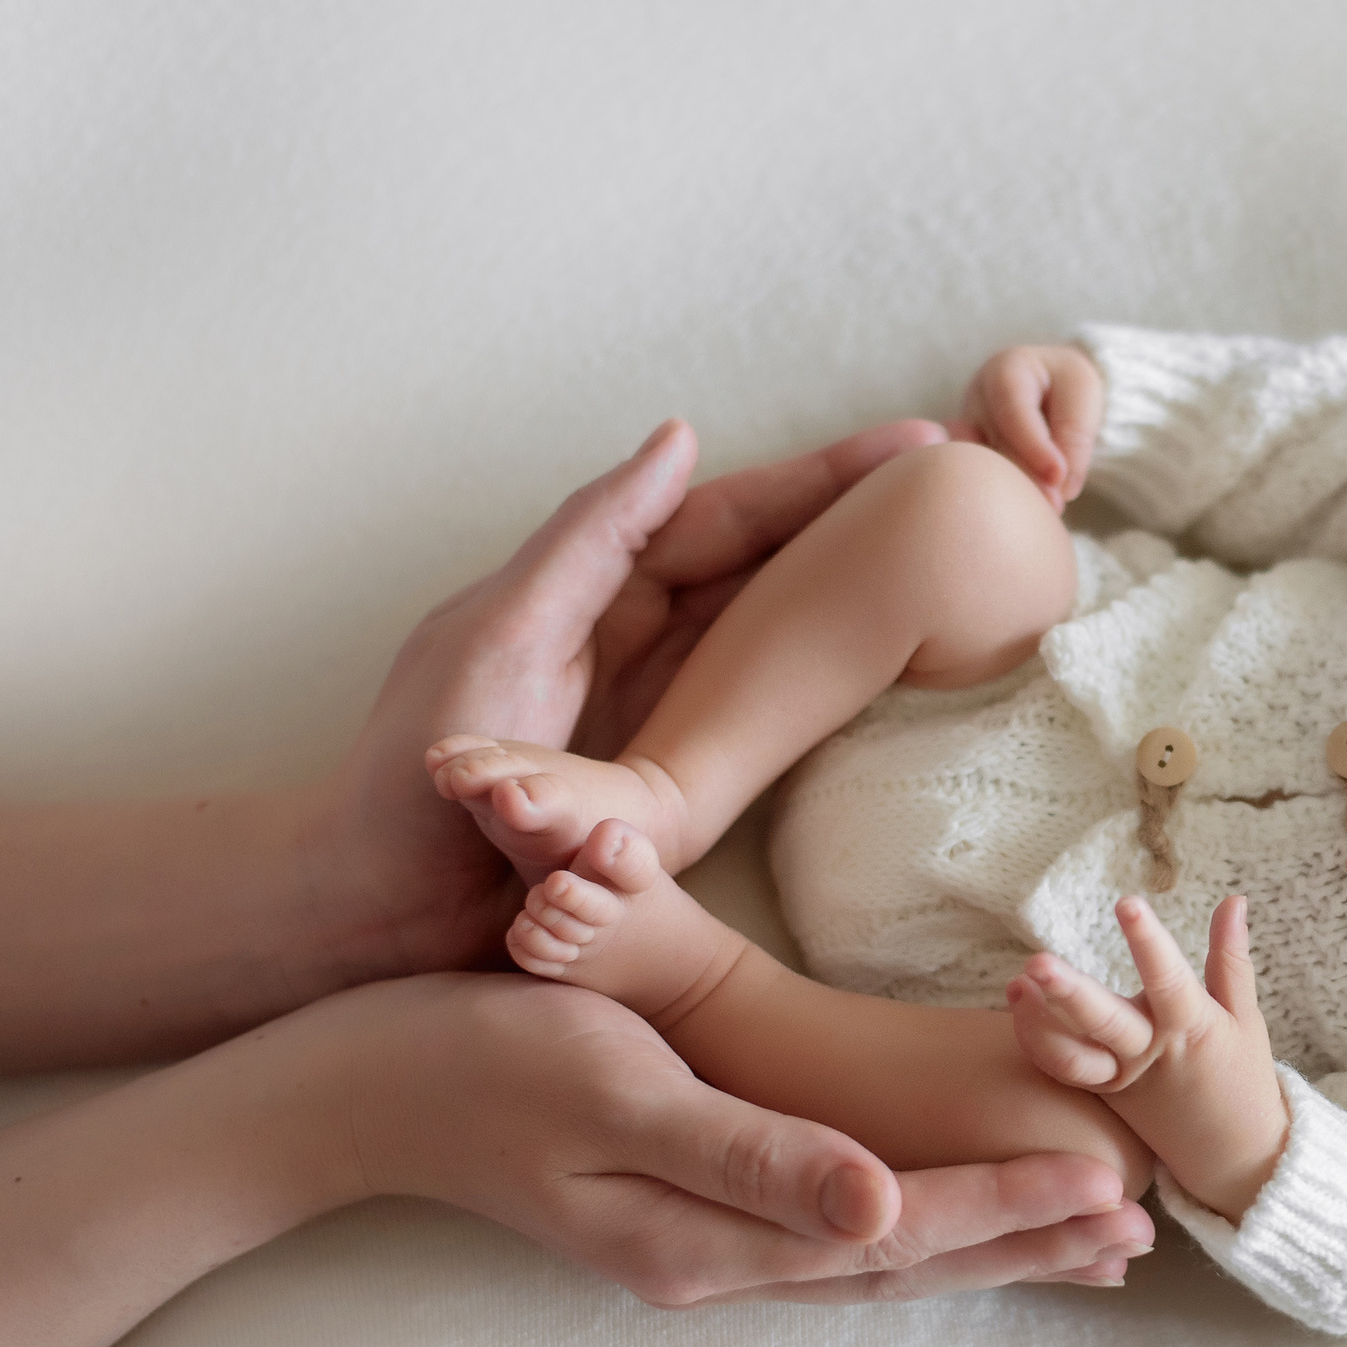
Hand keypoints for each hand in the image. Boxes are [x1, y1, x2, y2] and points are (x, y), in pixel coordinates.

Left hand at [322, 415, 948, 973]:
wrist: (373, 910)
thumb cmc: (411, 771)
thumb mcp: (502, 630)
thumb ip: (593, 537)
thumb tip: (683, 436)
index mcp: (596, 589)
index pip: (732, 513)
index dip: (825, 477)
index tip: (919, 442)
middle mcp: (633, 638)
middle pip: (771, 563)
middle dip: (863, 522)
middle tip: (972, 486)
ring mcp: (655, 711)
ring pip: (775, 633)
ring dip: (857, 593)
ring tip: (952, 565)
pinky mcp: (666, 787)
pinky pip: (759, 720)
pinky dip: (821, 681)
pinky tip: (887, 670)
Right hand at [344, 974, 1156, 1301]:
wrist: (365, 1086)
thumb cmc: (488, 1060)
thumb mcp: (622, 1092)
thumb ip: (753, 1157)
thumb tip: (882, 1208)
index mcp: (707, 1235)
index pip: (893, 1232)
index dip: (1004, 1209)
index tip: (1105, 1189)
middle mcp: (713, 1261)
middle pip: (900, 1264)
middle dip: (1020, 1246)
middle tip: (1136, 1233)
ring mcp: (695, 1246)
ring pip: (870, 1260)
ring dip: (976, 1249)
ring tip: (1075, 1243)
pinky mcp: (682, 1215)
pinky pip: (823, 1239)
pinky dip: (904, 1232)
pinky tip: (935, 1221)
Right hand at [948, 344, 1104, 511]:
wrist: (1052, 386)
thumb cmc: (1068, 385)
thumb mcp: (1083, 395)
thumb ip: (1075, 436)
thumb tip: (1062, 487)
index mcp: (1005, 370)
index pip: (1012, 408)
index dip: (1034, 445)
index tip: (1058, 476)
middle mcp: (977, 397)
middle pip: (995, 442)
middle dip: (1027, 475)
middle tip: (1056, 504)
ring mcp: (967, 427)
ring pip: (983, 465)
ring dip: (1014, 489)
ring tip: (1045, 508)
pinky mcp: (968, 454)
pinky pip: (978, 477)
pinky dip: (1004, 494)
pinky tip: (1024, 508)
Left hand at [1006, 895, 1288, 1220]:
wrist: (1232, 1157)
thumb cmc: (1242, 1079)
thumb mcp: (1245, 1018)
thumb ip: (1231, 958)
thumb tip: (1234, 899)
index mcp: (1192, 1028)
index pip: (1168, 980)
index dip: (1147, 942)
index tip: (1127, 904)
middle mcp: (1151, 1054)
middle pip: (1104, 1024)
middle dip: (1069, 993)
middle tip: (1038, 962)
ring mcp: (1121, 1080)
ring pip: (1073, 1057)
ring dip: (1039, 1022)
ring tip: (1016, 983)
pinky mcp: (1102, 1096)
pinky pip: (1064, 1072)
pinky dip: (1038, 1041)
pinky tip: (1020, 1002)